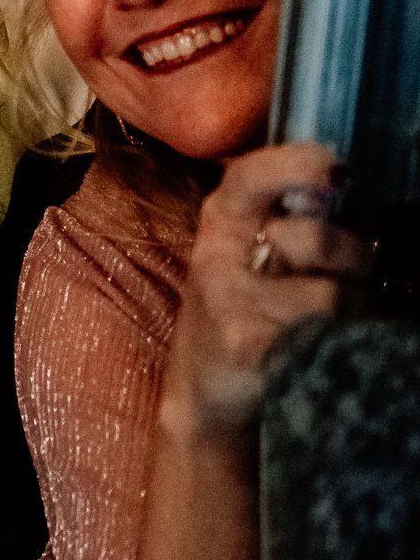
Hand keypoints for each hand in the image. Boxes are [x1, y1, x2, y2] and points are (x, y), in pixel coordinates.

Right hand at [162, 142, 372, 441]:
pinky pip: (325, 335)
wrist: (206, 395)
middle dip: (353, 258)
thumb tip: (345, 183)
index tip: (338, 172)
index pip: (252, 176)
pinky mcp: (246, 344)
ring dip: (353, 312)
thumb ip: (287, 219)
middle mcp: (217, 254)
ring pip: (333, 294)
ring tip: (330, 322)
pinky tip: (319, 350)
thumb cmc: (243, 315)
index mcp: (221, 222)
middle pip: (315, 238)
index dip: (297, 165)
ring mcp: (228, 301)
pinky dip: (339, 344)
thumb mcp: (249, 254)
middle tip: (347, 274)